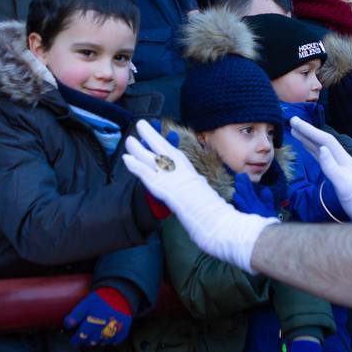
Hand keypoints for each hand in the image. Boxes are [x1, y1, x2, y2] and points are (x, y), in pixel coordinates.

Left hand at [63, 288, 132, 345]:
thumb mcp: (86, 303)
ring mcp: (114, 332)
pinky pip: (114, 342)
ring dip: (97, 340)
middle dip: (85, 340)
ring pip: (102, 342)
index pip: (80, 337)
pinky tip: (107, 334)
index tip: (73, 341)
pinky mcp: (123, 332)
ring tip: (94, 334)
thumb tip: (67, 325)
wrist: (122, 294)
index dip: (75, 340)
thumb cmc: (102, 298)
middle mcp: (103, 330)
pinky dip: (109, 340)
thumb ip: (76, 315)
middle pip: (91, 341)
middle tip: (83, 336)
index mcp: (92, 323)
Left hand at [122, 121, 277, 271]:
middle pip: (166, 152)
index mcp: (195, 179)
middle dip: (152, 138)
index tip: (158, 137)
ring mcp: (178, 183)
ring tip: (128, 139)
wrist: (225, 227)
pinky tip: (126, 159)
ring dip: (140, 149)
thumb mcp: (211, 205)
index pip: (178, 159)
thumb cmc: (223, 221)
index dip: (166, 147)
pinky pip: (149, 177)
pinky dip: (137, 167)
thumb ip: (203, 200)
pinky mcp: (170, 192)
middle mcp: (186, 177)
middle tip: (141, 124)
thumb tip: (203, 199)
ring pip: (154, 161)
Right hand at [288, 117, 351, 222]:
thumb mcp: (344, 185)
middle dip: (307, 130)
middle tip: (292, 120)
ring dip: (308, 138)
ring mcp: (338, 165)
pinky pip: (321, 157)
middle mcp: (340, 158)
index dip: (310, 130)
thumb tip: (321, 148)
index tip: (295, 122)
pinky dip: (312, 149)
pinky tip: (307, 146)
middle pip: (322, 140)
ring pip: (320, 147)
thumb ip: (331, 167)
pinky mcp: (336, 172)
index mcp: (342, 159)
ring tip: (295, 130)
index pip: (324, 140)